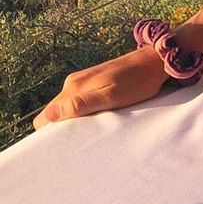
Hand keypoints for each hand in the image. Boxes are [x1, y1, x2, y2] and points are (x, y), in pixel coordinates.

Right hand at [32, 44, 167, 128]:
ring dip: (76, 119)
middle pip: (55, 112)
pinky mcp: (94, 80)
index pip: (45, 117)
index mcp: (74, 87)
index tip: (67, 142)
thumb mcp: (112, 96)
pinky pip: (79, 100)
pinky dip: (85, 111)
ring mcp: (84, 80)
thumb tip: (51, 115)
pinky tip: (100, 116)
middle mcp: (74, 82)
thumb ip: (82, 104)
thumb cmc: (138, 82)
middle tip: (84, 137)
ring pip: (67, 107)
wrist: (156, 61)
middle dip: (64, 127)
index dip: (51, 132)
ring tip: (93, 128)